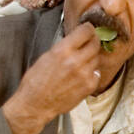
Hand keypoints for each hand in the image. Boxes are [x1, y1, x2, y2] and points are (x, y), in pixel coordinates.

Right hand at [1, 22, 117, 133]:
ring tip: (81, 61)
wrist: (36, 104)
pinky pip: (97, 73)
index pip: (86, 31)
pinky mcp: (89, 86)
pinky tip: (82, 75)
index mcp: (62, 50)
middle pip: (95, 44)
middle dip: (93, 41)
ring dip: (92, 57)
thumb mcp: (46, 56)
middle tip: (90, 42)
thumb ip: (64, 47)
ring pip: (97, 58)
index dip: (89, 28)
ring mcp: (84, 74)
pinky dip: (92, 72)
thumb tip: (76, 39)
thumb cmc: (36, 81)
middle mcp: (75, 61)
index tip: (89, 29)